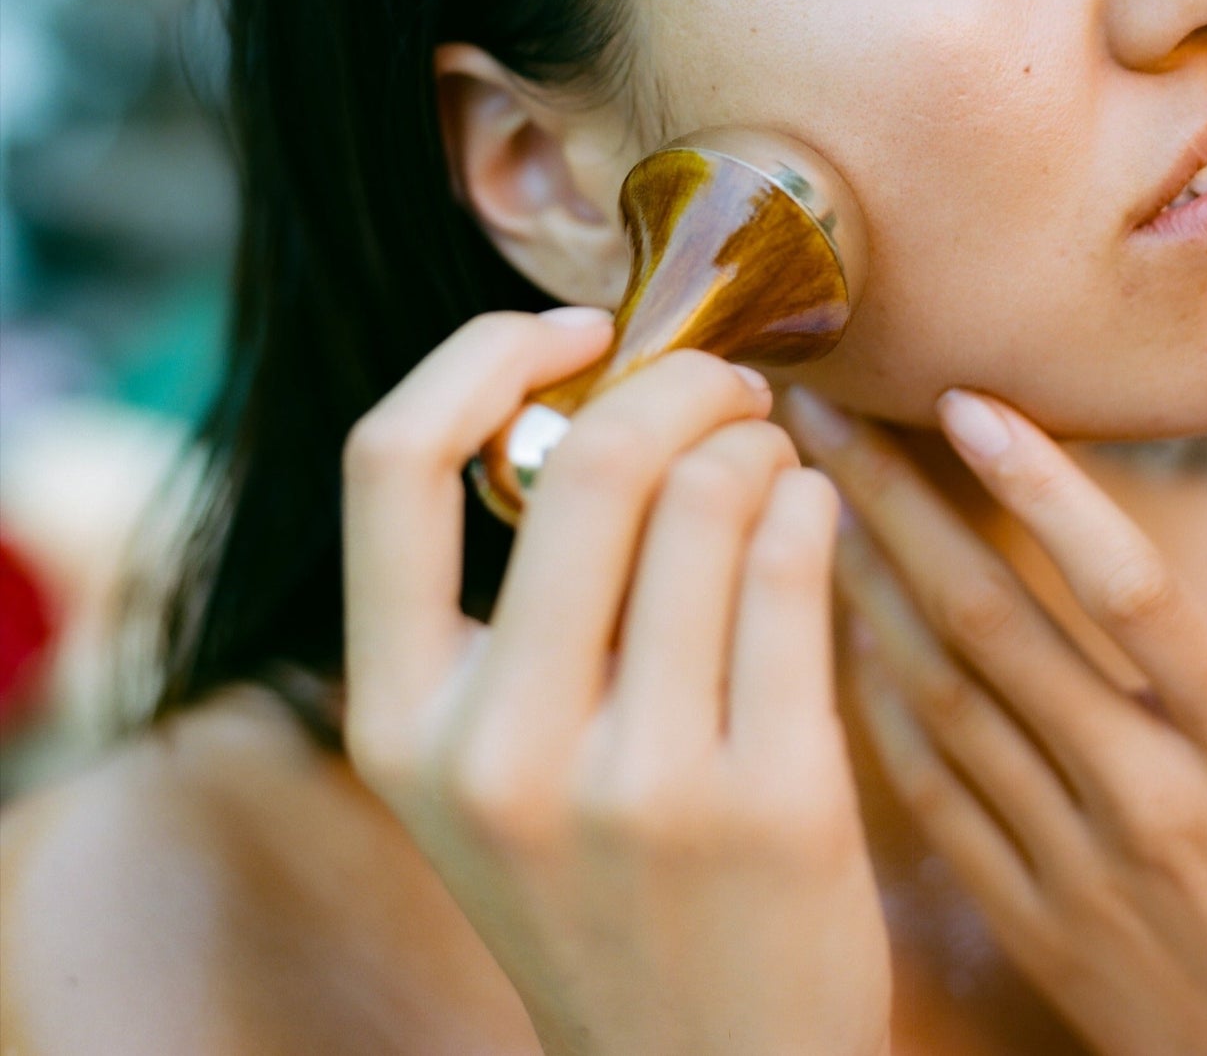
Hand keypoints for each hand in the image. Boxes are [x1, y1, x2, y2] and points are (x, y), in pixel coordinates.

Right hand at [341, 309, 890, 1055]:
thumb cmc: (601, 883)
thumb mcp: (490, 764)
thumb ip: (509, 603)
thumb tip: (592, 385)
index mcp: (398, 723)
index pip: (389, 463)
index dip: (482, 356)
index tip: (575, 329)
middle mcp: (498, 752)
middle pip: (591, 459)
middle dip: (679, 379)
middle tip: (724, 380)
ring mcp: (637, 784)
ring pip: (710, 497)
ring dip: (755, 442)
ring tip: (770, 457)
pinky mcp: (770, 802)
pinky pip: (792, 566)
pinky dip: (809, 501)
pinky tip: (812, 507)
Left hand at [784, 384, 1206, 1055]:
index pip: (1131, 589)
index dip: (1043, 487)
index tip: (964, 399)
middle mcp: (1148, 798)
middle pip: (993, 622)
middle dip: (895, 504)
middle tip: (821, 412)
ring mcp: (1075, 864)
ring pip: (940, 696)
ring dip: (860, 584)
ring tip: (797, 496)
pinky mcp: (1029, 918)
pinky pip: (929, 794)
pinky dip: (877, 701)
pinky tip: (833, 627)